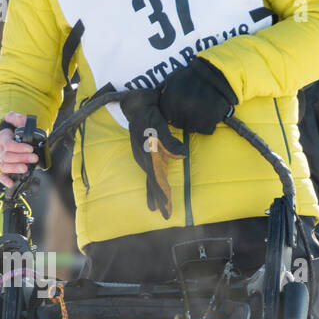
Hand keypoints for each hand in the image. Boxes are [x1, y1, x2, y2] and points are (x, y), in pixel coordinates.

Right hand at [0, 111, 38, 187]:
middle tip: (34, 158)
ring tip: (26, 168)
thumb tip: (15, 117)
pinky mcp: (5, 169)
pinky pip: (1, 176)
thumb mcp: (18, 121)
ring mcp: (2, 160)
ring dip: (15, 168)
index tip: (30, 148)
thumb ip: (17, 118)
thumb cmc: (16, 130)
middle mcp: (1, 151)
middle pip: (7, 156)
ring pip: (4, 166)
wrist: (14, 138)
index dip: (18, 147)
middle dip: (21, 158)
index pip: (8, 144)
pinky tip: (11, 183)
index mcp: (3, 139)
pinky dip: (5, 180)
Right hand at [119, 87, 186, 218]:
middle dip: (158, 198)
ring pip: (149, 178)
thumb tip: (182, 154)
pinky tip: (153, 187)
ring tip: (155, 208)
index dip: (161, 192)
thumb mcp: (158, 125)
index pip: (155, 178)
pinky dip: (151, 182)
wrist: (136, 103)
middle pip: (152, 182)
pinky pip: (148, 171)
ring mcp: (142, 156)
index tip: (166, 205)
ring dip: (154, 193)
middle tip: (165, 214)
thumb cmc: (149, 113)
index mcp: (146, 154)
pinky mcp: (144, 152)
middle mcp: (142, 158)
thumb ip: (168, 140)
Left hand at [158, 59, 237, 135]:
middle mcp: (182, 109)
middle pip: (180, 124)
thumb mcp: (174, 78)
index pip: (168, 117)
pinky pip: (206, 129)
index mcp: (170, 100)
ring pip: (192, 128)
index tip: (183, 105)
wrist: (220, 72)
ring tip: (203, 108)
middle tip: (195, 106)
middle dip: (186, 117)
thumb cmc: (195, 75)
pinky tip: (211, 112)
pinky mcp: (210, 121)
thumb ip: (165, 91)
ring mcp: (196, 116)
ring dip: (197, 121)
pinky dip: (209, 123)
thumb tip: (155, 99)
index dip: (175, 112)